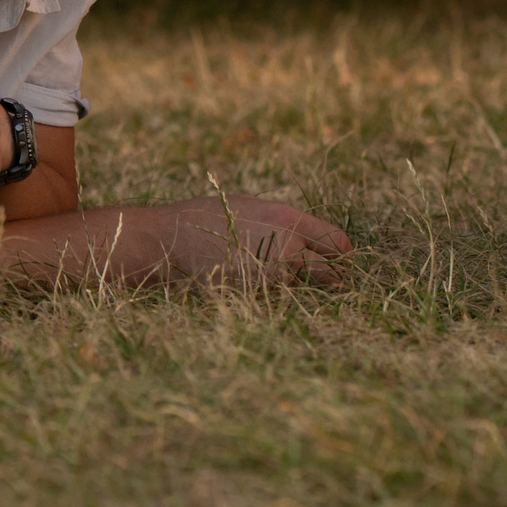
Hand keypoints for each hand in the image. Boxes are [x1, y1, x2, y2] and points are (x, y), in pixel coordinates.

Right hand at [139, 194, 352, 288]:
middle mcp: (288, 247)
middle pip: (334, 273)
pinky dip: (274, 296)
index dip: (337, 253)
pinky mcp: (258, 296)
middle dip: (329, 276)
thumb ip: (283, 223)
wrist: (168, 241)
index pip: (338, 244)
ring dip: (297, 287)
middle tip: (317, 277)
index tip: (330, 258)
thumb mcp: (248, 207)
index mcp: (288, 219)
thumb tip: (309, 238)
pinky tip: (252, 284)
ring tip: (269, 277)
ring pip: (305, 289)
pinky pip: (279, 299)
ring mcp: (273, 275)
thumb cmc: (203, 219)